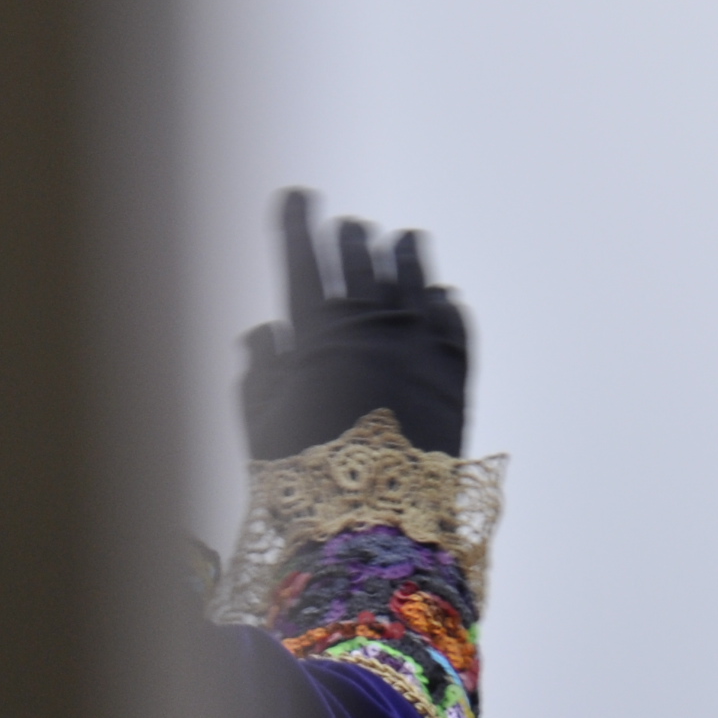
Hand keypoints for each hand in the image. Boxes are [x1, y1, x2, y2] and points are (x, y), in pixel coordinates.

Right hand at [238, 189, 470, 460]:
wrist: (379, 521)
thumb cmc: (305, 482)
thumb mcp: (262, 429)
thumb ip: (261, 372)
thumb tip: (266, 330)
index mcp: (320, 337)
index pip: (305, 264)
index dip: (297, 226)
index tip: (296, 196)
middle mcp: (374, 330)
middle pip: (363, 269)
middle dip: (353, 242)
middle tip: (351, 224)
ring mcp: (421, 347)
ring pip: (414, 285)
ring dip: (407, 260)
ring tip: (405, 238)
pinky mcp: (457, 373)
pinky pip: (453, 326)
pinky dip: (445, 307)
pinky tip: (442, 295)